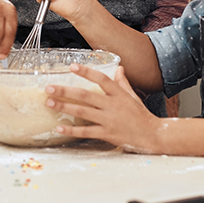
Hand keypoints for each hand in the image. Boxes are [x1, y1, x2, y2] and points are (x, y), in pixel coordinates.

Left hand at [45, 64, 161, 151]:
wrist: (154, 135)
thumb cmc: (142, 116)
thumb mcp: (133, 96)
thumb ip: (123, 83)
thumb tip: (119, 68)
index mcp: (119, 94)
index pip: (101, 79)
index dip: (87, 72)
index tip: (72, 66)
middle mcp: (112, 105)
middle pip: (86, 95)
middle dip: (65, 91)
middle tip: (49, 87)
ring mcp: (109, 120)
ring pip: (83, 112)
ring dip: (64, 106)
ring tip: (49, 102)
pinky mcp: (108, 134)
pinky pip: (87, 131)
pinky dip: (72, 130)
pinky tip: (60, 127)